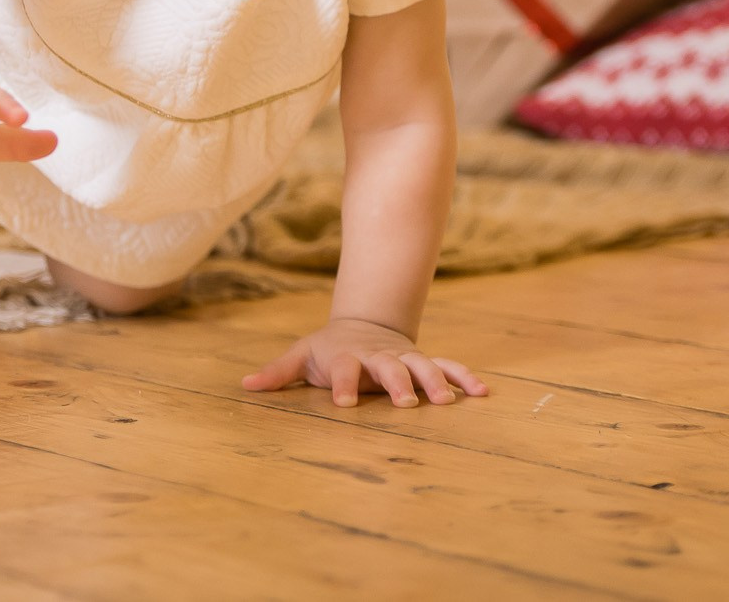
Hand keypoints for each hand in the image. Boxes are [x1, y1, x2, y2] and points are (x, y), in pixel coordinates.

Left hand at [241, 318, 489, 409]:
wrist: (363, 325)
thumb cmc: (328, 349)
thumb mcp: (301, 356)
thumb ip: (277, 372)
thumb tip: (244, 384)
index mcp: (347, 356)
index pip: (344, 369)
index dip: (343, 384)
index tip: (343, 404)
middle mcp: (378, 357)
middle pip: (390, 368)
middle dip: (398, 383)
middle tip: (407, 403)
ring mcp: (403, 358)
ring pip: (423, 366)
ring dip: (436, 382)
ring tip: (448, 402)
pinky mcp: (424, 361)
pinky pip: (448, 367)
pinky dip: (465, 378)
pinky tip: (483, 393)